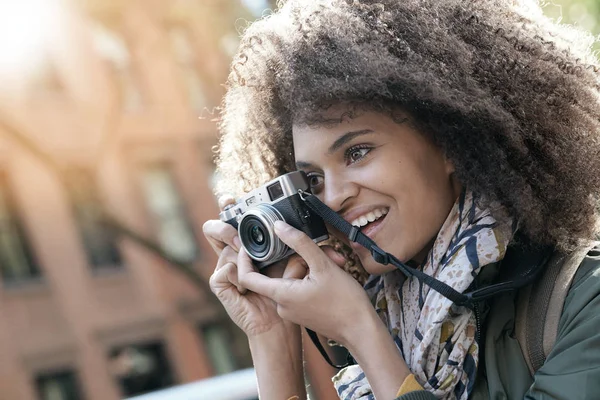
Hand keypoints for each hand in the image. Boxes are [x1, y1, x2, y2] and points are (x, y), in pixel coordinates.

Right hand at [203, 196, 304, 336]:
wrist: (277, 322)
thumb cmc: (283, 292)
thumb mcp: (293, 264)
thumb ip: (296, 247)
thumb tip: (302, 231)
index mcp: (247, 246)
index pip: (231, 220)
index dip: (227, 207)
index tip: (230, 199)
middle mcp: (231, 254)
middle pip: (213, 229)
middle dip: (223, 225)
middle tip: (237, 233)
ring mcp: (223, 269)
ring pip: (221, 249)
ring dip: (238, 254)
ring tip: (250, 261)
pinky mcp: (219, 285)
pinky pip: (223, 271)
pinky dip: (237, 275)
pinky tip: (245, 287)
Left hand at [237, 220, 375, 345]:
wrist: (361, 330)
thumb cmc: (345, 302)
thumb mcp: (322, 265)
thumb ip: (299, 243)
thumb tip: (278, 226)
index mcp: (281, 295)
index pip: (246, 278)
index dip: (244, 258)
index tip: (249, 244)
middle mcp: (282, 306)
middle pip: (278, 273)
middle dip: (298, 257)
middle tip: (322, 251)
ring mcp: (292, 311)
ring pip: (292, 279)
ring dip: (309, 267)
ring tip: (334, 262)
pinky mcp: (302, 312)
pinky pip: (299, 289)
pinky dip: (312, 278)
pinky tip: (331, 274)